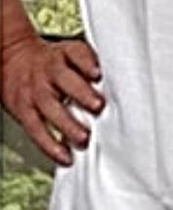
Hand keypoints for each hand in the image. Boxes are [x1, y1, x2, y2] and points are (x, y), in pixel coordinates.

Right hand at [1, 35, 105, 166]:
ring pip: (49, 107)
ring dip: (67, 124)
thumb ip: (92, 68)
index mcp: (63, 55)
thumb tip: (122, 85)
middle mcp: (48, 72)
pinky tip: (65, 156)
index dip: (86, 62)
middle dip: (81, 93)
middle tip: (98, 106)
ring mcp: (36, 92)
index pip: (75, 53)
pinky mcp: (24, 112)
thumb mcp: (70, 56)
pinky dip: (51, 145)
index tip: (98, 74)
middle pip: (63, 79)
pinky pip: (36, 130)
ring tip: (83, 138)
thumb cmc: (54, 64)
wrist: (14, 64)